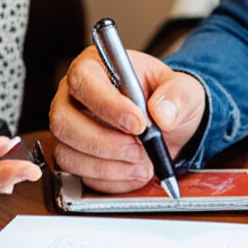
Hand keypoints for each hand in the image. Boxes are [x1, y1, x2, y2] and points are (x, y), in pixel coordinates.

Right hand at [50, 46, 205, 192]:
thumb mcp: (184, 90)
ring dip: (109, 166)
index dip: (108, 105)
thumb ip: (178, 96)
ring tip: (143, 163)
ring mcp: (69, 130)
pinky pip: (81, 176)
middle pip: (63, 122)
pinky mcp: (74, 157)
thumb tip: (162, 113)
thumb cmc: (165, 99)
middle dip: (105, 143)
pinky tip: (134, 172)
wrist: (168, 126)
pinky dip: (112, 180)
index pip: (84, 81)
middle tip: (140, 149)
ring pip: (68, 154)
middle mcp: (71, 98)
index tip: (139, 124)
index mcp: (93, 67)